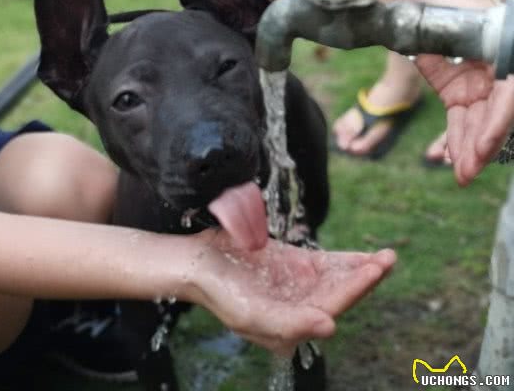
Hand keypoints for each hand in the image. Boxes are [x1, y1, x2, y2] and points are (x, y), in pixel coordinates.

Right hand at [188, 230, 395, 355]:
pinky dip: (346, 261)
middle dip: (365, 280)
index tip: (373, 270)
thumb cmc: (219, 292)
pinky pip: (327, 264)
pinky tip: (365, 257)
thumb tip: (330, 326)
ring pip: (338, 280)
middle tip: (387, 260)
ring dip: (361, 270)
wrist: (199, 264)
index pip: (329, 309)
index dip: (353, 291)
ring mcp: (298, 287)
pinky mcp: (294, 266)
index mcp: (289, 329)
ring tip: (386, 257)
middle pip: (340, 296)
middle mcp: (298, 310)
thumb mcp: (250, 314)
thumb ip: (290, 323)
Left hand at [410, 0, 511, 185]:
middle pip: (494, 114)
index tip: (481, 147)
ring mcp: (477, 83)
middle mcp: (496, 71)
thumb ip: (471, 30)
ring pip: (477, 122)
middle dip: (482, 146)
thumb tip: (490, 66)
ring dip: (468, 149)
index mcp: (505, 50)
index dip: (498, 122)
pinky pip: (459, 120)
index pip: (509, 94)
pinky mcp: (456, 91)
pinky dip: (455, 139)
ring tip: (461, 176)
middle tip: (467, 174)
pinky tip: (451, 158)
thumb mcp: (460, 9)